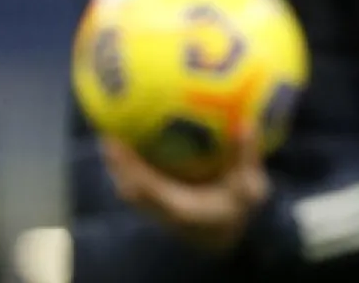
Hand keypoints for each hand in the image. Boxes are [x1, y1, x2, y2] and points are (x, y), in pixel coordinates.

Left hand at [102, 129, 270, 253]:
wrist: (228, 235)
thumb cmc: (239, 210)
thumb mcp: (250, 187)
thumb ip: (246, 157)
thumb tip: (246, 123)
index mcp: (181, 207)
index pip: (150, 189)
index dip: (133, 168)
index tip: (123, 143)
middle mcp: (165, 211)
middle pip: (130, 189)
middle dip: (117, 164)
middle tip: (108, 133)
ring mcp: (159, 211)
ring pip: (129, 189)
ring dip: (118, 166)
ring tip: (111, 135)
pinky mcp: (158, 208)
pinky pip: (136, 187)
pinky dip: (128, 169)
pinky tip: (128, 145)